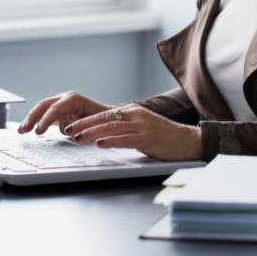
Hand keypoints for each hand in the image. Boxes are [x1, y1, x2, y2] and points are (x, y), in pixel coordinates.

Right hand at [18, 91, 114, 135]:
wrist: (106, 116)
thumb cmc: (101, 119)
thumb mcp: (91, 122)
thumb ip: (78, 125)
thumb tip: (66, 129)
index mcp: (73, 99)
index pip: (55, 108)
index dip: (45, 120)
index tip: (39, 131)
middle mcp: (65, 99)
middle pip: (44, 106)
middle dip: (33, 117)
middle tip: (25, 130)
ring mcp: (60, 104)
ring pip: (41, 109)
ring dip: (30, 119)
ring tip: (21, 130)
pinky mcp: (58, 111)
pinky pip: (43, 114)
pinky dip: (35, 121)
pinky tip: (26, 128)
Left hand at [64, 104, 202, 161]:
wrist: (188, 141)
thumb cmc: (165, 138)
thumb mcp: (143, 129)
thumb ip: (125, 130)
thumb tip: (103, 137)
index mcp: (134, 112)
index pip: (105, 114)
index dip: (86, 120)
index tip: (72, 126)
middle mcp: (137, 115)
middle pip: (105, 118)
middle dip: (84, 125)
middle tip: (68, 131)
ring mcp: (142, 126)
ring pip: (111, 127)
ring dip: (92, 133)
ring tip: (77, 138)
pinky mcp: (148, 138)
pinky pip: (125, 138)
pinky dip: (111, 141)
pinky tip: (100, 143)